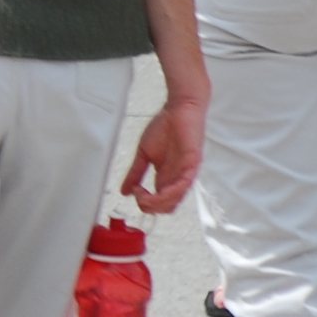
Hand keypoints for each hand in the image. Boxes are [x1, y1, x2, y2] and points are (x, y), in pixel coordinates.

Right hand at [121, 92, 206, 214]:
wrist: (179, 109)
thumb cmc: (165, 128)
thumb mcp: (144, 153)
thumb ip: (135, 172)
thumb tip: (124, 190)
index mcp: (165, 178)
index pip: (158, 203)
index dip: (144, 203)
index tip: (133, 192)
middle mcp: (176, 180)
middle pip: (166, 207)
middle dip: (150, 207)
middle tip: (138, 196)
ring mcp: (185, 174)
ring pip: (175, 200)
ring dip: (158, 203)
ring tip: (145, 195)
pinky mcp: (192, 166)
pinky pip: (184, 185)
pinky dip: (171, 192)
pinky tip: (160, 191)